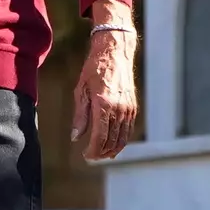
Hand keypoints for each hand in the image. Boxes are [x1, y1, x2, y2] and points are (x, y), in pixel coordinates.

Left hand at [71, 0, 138, 160]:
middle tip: (92, 157)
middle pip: (112, 141)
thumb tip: (76, 137)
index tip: (86, 156)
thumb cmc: (93, 69)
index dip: (93, 150)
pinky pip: (128, 130)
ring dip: (113, 149)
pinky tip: (113, 143)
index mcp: (104, 105)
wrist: (114, 52)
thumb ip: (80, 116)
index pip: (99, 137)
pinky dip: (121, 140)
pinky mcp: (133, 107)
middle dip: (102, 152)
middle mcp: (119, 109)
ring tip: (102, 154)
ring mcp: (128, 109)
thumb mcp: (80, 90)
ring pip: (123, 138)